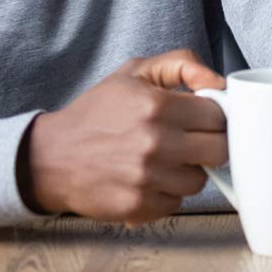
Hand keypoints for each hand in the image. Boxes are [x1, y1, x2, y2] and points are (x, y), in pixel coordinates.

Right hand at [20, 49, 226, 225]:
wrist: (52, 156)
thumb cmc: (97, 111)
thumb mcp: (135, 72)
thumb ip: (182, 64)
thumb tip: (218, 82)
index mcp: (158, 105)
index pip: (217, 115)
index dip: (213, 114)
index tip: (203, 116)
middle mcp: (155, 143)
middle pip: (219, 150)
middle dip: (210, 142)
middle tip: (193, 138)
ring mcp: (147, 179)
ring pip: (199, 180)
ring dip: (188, 169)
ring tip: (166, 157)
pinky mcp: (138, 207)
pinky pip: (176, 203)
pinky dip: (167, 192)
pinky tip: (149, 177)